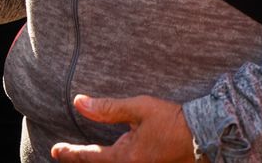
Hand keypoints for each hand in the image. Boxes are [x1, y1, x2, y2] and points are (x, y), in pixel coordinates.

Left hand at [51, 95, 199, 161]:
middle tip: (63, 154)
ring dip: (98, 160)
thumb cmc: (173, 121)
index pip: (91, 156)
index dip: (71, 153)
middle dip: (82, 160)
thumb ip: (108, 108)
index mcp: (128, 157)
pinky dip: (113, 162)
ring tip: (83, 155)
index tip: (55, 150)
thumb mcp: (139, 109)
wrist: (206, 135)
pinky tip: (111, 156)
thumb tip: (79, 103)